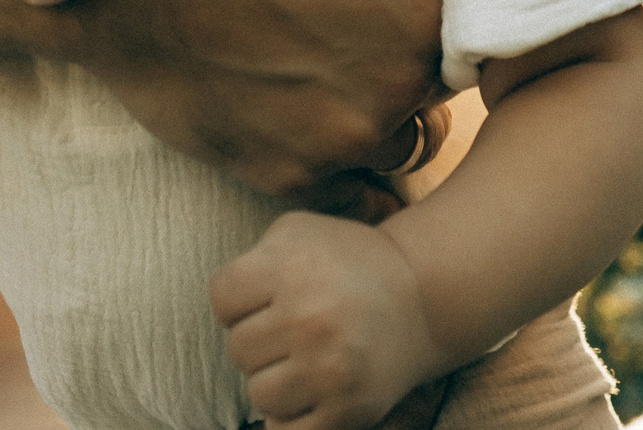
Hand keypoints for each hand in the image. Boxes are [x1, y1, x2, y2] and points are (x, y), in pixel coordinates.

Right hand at [60, 0, 449, 197]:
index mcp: (425, 2)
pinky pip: (344, 196)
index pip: (470, 39)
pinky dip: (328, 173)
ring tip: (315, 88)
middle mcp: (403, 76)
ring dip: (367, 130)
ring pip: (392, 149)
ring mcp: (346, 133)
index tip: (397, 19)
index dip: (431, 29)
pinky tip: (290, 126)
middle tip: (347, 50)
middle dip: (401, 81)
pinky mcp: (290, 174)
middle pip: (432, 97)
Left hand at [213, 211, 448, 429]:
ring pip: (259, 395)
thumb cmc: (347, 262)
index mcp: (291, 266)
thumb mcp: (297, 232)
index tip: (266, 299)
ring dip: (275, 381)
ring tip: (304, 359)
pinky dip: (292, 416)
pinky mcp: (348, 409)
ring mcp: (330, 367)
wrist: (421, 297)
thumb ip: (251, 259)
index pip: (222, 299)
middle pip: (237, 350)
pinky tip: (311, 390)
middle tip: (292, 330)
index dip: (238, 301)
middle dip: (259, 341)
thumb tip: (225, 313)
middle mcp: (310, 316)